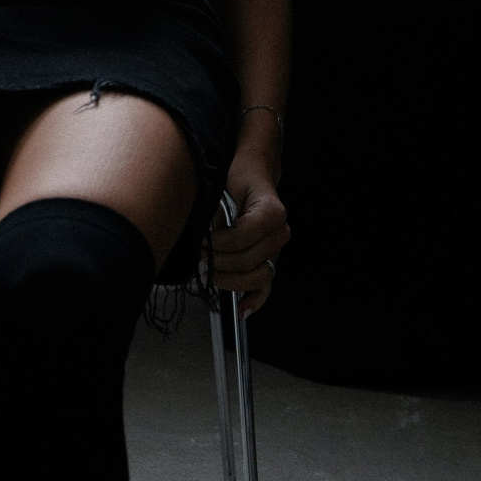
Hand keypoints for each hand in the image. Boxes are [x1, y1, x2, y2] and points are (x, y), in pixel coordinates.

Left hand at [211, 161, 288, 315]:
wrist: (252, 171)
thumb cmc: (238, 174)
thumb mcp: (225, 181)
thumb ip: (216, 208)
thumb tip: (202, 236)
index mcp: (272, 211)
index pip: (243, 238)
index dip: (219, 242)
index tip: (203, 238)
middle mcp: (279, 232)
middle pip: (247, 260)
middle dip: (219, 259)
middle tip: (201, 251)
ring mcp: (276, 249)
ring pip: (256, 276)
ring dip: (229, 278)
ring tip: (210, 269)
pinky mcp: (269, 259)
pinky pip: (266, 286)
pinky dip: (255, 299)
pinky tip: (241, 309)